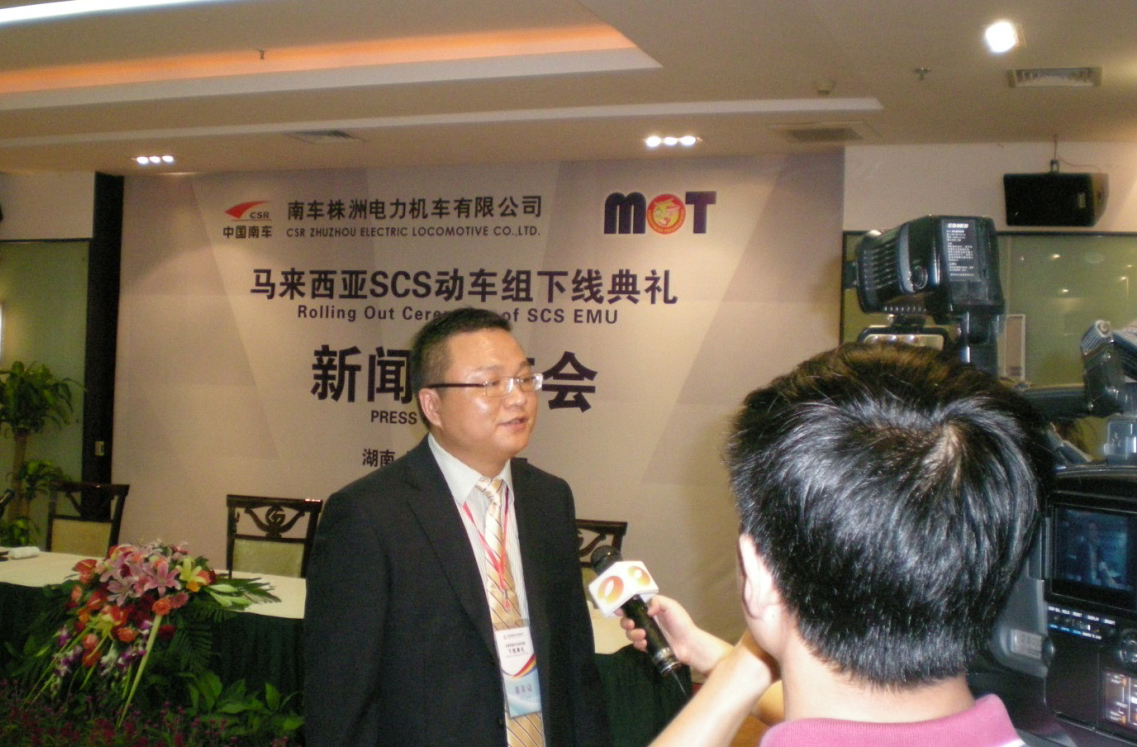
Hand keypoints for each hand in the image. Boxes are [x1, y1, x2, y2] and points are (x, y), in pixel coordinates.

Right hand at [618, 594, 733, 676]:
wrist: (689, 643)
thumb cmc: (681, 623)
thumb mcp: (671, 606)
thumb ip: (657, 602)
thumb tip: (646, 610)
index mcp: (651, 611)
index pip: (634, 608)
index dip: (624, 608)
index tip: (619, 610)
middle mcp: (647, 622)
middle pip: (628, 621)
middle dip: (626, 622)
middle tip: (631, 624)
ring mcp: (647, 635)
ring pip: (631, 634)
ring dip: (632, 634)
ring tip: (642, 635)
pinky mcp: (649, 647)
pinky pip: (637, 645)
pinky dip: (638, 644)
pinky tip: (645, 643)